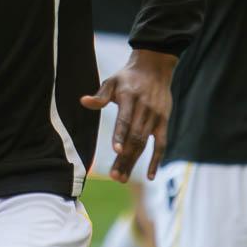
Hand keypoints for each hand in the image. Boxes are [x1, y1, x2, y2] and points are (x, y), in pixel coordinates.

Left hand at [81, 48, 176, 182]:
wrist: (155, 68)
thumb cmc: (128, 77)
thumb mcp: (112, 81)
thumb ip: (100, 95)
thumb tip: (83, 101)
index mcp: (130, 98)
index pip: (125, 119)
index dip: (121, 135)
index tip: (116, 150)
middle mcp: (144, 108)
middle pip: (135, 137)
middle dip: (125, 157)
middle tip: (115, 176)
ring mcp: (155, 116)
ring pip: (144, 143)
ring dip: (134, 162)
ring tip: (122, 178)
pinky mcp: (163, 122)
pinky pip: (161, 144)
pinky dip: (156, 160)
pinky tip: (149, 176)